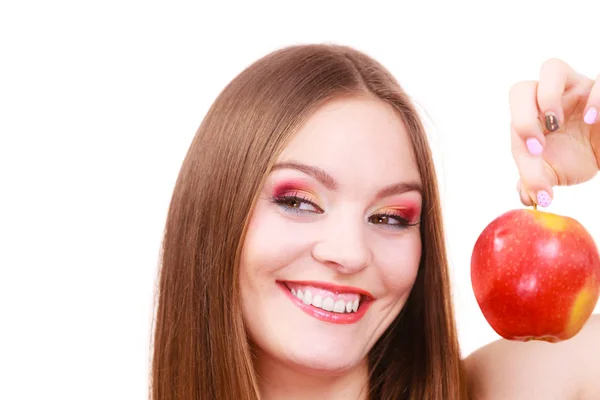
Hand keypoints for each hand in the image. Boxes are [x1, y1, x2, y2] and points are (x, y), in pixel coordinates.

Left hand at [510, 58, 599, 206]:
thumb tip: (527, 195)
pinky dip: (595, 96)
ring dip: (547, 96)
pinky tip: (594, 119)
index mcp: (531, 117)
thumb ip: (536, 181)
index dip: (519, 133)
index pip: (515, 118)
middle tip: (538, 143)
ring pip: (550, 69)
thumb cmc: (577, 156)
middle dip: (523, 117)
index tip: (535, 153)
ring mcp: (575, 87)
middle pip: (520, 89)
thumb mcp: (555, 172)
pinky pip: (598, 76)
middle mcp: (548, 98)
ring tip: (558, 124)